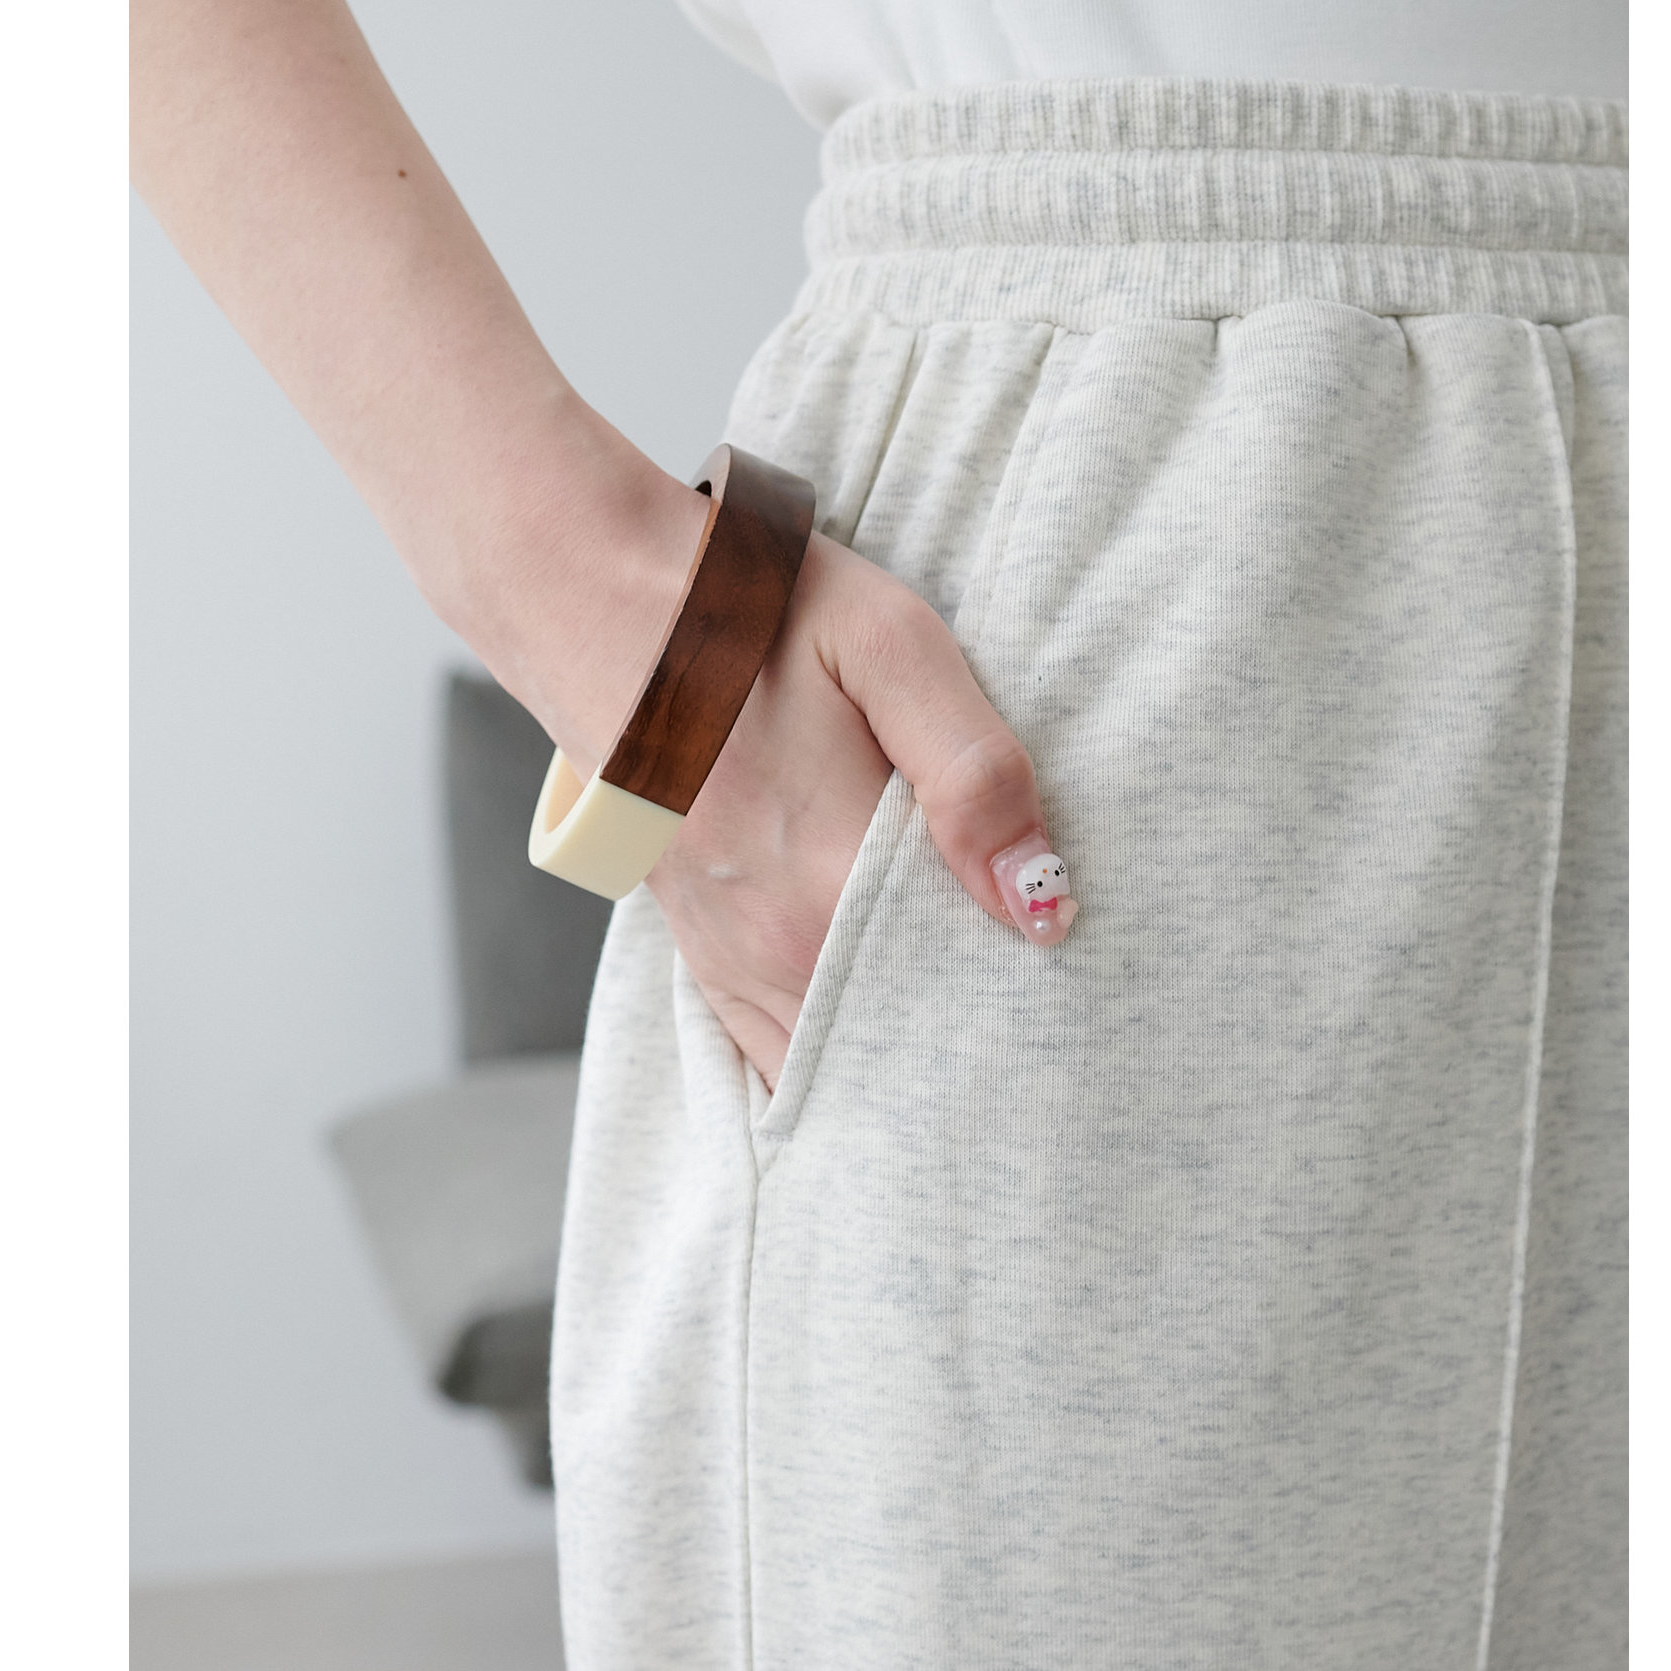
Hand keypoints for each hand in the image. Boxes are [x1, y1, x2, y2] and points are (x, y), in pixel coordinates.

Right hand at [645, 531, 1075, 1090]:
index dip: (1034, 994)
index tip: (1073, 980)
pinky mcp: (704, 957)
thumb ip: (973, 772)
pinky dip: (837, 1064)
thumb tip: (1040, 902)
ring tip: (976, 1043)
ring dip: (910, 1061)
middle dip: (980, 1040)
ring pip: (844, 1063)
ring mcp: (733, 960)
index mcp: (837, 878)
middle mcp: (780, 945)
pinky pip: (778, 1057)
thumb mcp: (890, 647)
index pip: (972, 988)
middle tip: (1045, 1025)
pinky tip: (884, 1056)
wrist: (597, 605)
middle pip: (913, 1042)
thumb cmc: (754, 615)